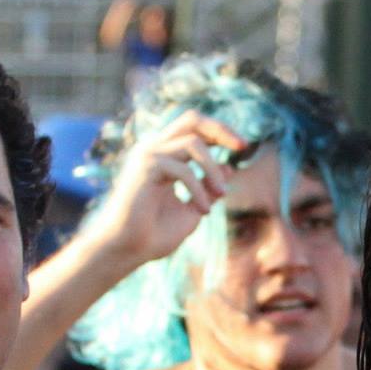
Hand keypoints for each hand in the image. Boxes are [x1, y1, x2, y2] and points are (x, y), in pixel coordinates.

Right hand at [78, 110, 251, 269]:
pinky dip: (199, 190)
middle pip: (192, 119)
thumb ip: (208, 187)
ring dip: (213, 169)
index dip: (219, 131)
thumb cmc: (154, 234)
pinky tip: (203, 211)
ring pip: (193, 143)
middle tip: (242, 145)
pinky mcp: (145, 167)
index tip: (242, 146)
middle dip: (220, 129)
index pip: (193, 127)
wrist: (128, 250)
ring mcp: (148, 155)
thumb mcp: (193, 208)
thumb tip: (230, 166)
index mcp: (164, 154)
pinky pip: (184, 169)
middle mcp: (154, 149)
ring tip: (221, 194)